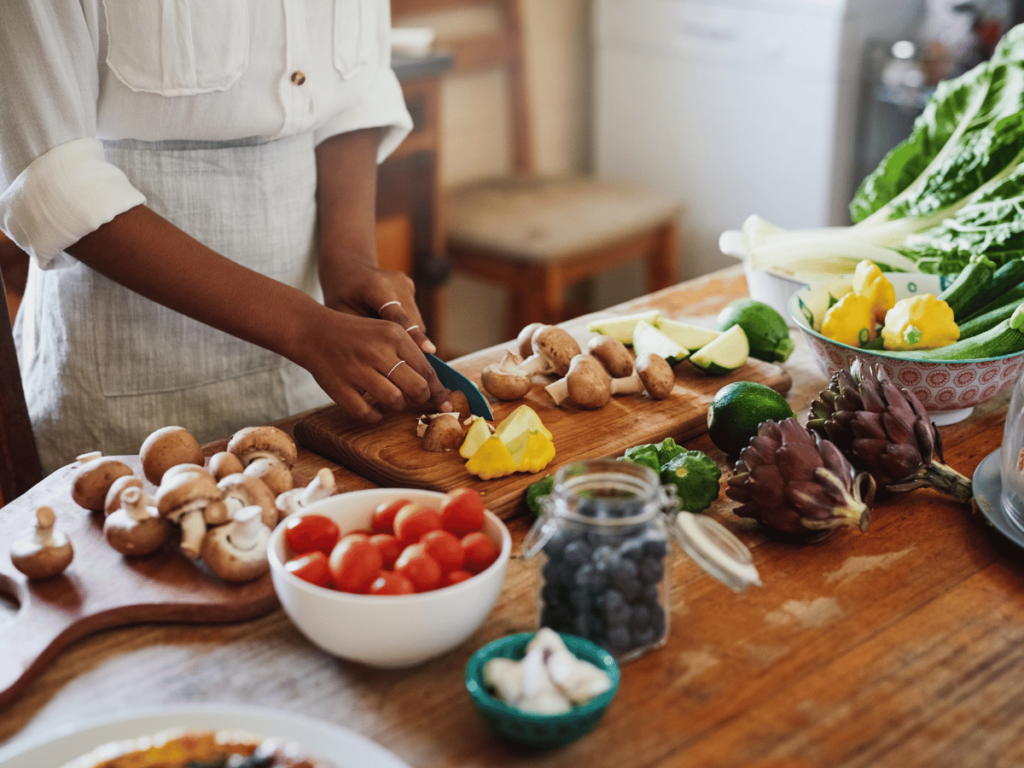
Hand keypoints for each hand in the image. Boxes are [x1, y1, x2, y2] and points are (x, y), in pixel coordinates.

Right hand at [299, 305, 451, 422]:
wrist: (313, 331)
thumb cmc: (356, 335)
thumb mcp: (385, 332)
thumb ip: (410, 352)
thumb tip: (435, 383)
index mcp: (393, 335)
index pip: (427, 369)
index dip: (439, 391)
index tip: (446, 403)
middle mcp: (377, 351)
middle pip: (416, 388)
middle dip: (420, 399)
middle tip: (415, 399)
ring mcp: (357, 370)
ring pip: (394, 401)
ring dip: (397, 406)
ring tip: (391, 399)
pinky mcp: (339, 387)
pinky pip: (367, 413)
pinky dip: (375, 417)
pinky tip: (374, 410)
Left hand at [323, 261, 437, 354]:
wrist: (347, 268)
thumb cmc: (341, 296)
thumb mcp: (344, 316)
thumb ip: (365, 335)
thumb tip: (388, 361)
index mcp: (376, 286)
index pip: (398, 316)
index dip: (413, 336)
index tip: (429, 351)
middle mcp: (396, 282)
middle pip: (413, 321)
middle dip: (414, 345)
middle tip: (413, 370)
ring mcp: (406, 282)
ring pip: (417, 320)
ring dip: (411, 338)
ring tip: (398, 354)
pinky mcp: (411, 286)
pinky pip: (414, 315)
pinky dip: (408, 328)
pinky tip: (394, 335)